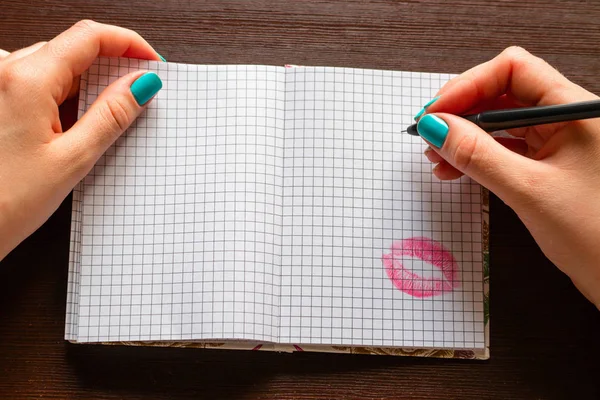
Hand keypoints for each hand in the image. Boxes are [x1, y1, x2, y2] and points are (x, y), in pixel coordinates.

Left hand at [0, 20, 162, 259]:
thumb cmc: (3, 203)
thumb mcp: (72, 159)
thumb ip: (111, 116)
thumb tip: (140, 85)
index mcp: (25, 80)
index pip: (89, 37)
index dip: (128, 44)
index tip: (151, 62)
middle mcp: (3, 72)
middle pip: (72, 48)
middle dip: (111, 66)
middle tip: (138, 95)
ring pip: (55, 66)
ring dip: (86, 84)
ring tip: (103, 120)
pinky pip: (35, 82)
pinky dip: (62, 95)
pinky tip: (72, 125)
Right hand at [415, 46, 599, 307]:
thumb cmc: (596, 235)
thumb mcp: (528, 190)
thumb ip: (479, 155)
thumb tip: (435, 127)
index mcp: (574, 110)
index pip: (513, 70)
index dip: (468, 86)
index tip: (435, 113)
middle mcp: (566, 119)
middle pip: (502, 93)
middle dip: (461, 112)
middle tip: (428, 134)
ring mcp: (558, 142)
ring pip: (500, 122)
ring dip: (464, 136)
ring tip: (436, 159)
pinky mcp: (549, 165)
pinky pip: (506, 148)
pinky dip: (478, 156)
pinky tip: (456, 170)